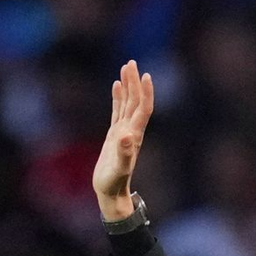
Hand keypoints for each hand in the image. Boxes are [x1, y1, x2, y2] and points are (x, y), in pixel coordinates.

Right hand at [93, 59, 154, 220]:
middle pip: (135, 101)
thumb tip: (127, 137)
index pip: (143, 109)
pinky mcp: (114, 135)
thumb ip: (124, 153)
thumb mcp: (119, 168)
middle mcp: (131, 131)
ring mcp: (123, 132)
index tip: (145, 75)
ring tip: (126, 67)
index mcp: (134, 135)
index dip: (145, 92)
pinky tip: (116, 85)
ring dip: (128, 85)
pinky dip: (118, 97)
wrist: (111, 193)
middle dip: (134, 82)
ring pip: (127, 103)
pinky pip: (117, 111)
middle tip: (131, 63)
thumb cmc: (114, 182)